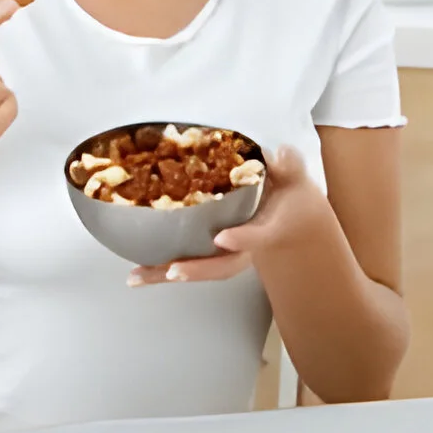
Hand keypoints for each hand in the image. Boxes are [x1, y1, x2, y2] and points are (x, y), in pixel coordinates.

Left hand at [128, 146, 331, 285]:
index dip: (242, 239)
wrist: (294, 218)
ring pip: (201, 269)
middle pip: (224, 266)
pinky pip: (189, 263)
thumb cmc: (290, 195)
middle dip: (197, 269)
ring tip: (137, 277)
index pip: (258, 237)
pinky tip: (137, 272)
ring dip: (168, 274)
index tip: (222, 237)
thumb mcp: (295, 177)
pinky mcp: (211, 252)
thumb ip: (289, 165)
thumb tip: (277, 154)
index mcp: (270, 228)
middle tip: (172, 271)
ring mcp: (227, 252)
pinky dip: (162, 269)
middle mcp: (247, 247)